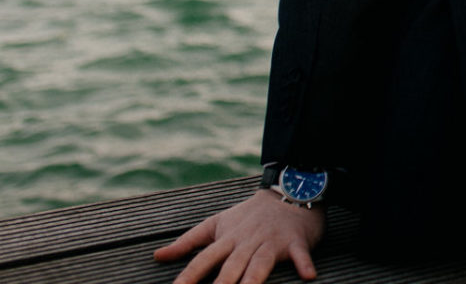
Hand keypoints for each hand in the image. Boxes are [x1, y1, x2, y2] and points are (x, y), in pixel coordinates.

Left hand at [153, 189, 325, 283]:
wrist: (288, 191)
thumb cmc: (249, 214)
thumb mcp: (217, 223)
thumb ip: (188, 242)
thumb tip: (157, 256)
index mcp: (228, 238)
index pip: (203, 260)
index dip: (188, 277)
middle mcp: (248, 242)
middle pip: (231, 266)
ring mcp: (272, 241)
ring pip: (260, 264)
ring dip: (253, 279)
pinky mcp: (297, 241)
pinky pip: (301, 254)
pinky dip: (304, 263)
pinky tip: (308, 276)